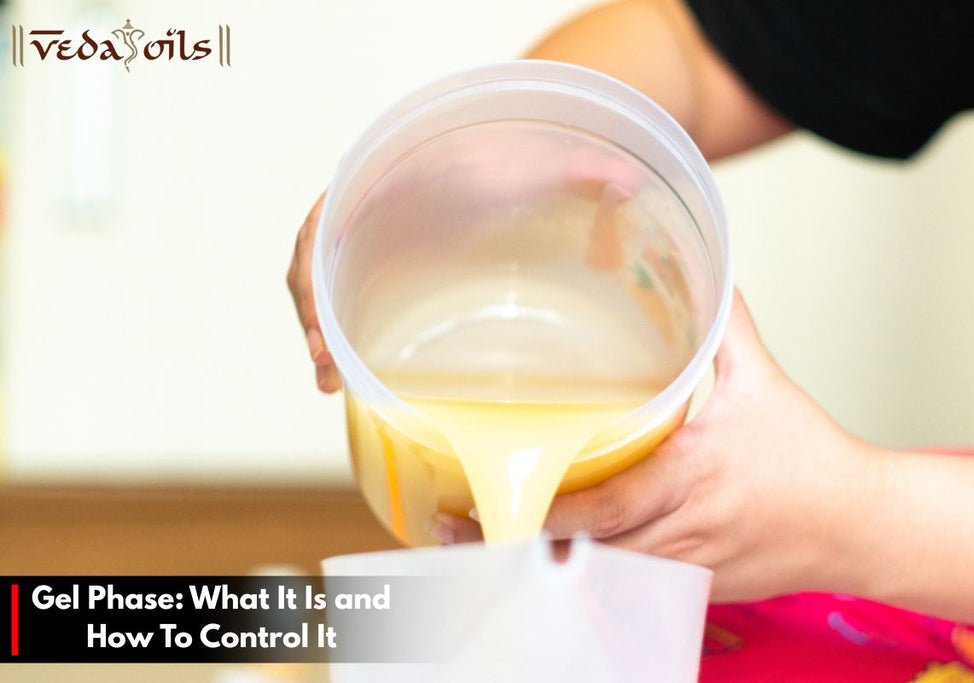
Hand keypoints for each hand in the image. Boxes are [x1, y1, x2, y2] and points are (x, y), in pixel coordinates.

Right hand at [287, 138, 643, 394]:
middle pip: (317, 256)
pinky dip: (341, 330)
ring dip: (321, 329)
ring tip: (329, 382)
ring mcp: (377, 235)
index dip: (317, 269)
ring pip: (326, 280)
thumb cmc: (519, 155)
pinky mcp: (388, 262)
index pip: (329, 217)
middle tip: (324, 368)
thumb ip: (585, 171)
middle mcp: (373, 205)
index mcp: (395, 177)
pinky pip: (348, 293)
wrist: (508, 146)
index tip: (324, 321)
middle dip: (313, 312)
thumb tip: (631, 183)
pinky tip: (350, 371)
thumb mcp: (545, 163)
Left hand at [436, 290, 868, 601]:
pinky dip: (589, 581)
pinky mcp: (695, 589)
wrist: (863, 527)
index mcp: (690, 477)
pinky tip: (552, 564)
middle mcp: (681, 531)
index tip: (487, 502)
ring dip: (545, 566)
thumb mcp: (764, 383)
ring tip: (486, 545)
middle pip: (584, 553)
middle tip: (458, 526)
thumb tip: (709, 271)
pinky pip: (630, 591)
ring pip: (599, 579)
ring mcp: (686, 569)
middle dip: (519, 546)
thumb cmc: (812, 458)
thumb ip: (728, 327)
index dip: (541, 514)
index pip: (602, 508)